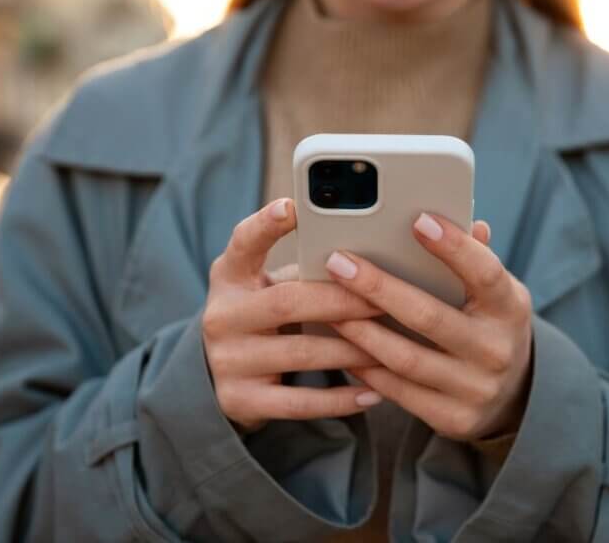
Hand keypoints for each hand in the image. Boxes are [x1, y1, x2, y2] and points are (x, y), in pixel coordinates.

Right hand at [203, 198, 384, 432]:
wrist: (215, 379)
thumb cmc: (261, 317)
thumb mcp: (264, 286)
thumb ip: (301, 272)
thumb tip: (375, 260)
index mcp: (230, 276)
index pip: (244, 242)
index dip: (266, 225)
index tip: (292, 205)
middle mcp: (223, 315)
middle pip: (289, 302)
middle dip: (343, 302)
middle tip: (385, 301)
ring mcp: (228, 361)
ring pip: (302, 353)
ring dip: (353, 350)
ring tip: (393, 347)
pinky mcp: (240, 401)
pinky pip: (299, 402)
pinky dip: (341, 399)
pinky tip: (373, 393)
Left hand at [325, 215, 533, 440]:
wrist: (513, 395)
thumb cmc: (489, 325)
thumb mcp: (494, 293)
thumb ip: (475, 259)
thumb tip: (465, 218)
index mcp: (510, 308)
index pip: (485, 272)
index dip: (454, 247)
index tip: (418, 221)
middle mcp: (497, 349)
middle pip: (430, 316)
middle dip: (378, 288)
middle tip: (339, 263)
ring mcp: (476, 388)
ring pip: (406, 358)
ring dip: (361, 331)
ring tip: (327, 306)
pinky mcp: (454, 418)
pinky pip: (399, 391)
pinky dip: (366, 367)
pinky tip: (342, 345)